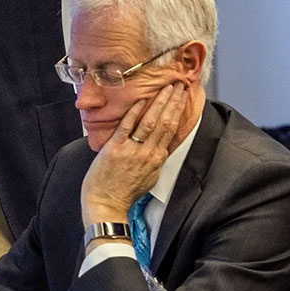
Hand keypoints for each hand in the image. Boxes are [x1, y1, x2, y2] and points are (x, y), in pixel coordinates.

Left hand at [81, 83, 187, 226]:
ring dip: (159, 103)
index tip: (182, 98)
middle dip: (173, 102)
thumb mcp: (149, 177)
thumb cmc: (125, 192)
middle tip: (179, 86)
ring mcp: (132, 150)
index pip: (172, 130)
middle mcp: (147, 153)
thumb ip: (155, 159)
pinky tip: (141, 99)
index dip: (178, 112)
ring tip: (166, 88)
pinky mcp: (115, 148)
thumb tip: (161, 145)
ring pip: (150, 122)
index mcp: (156, 159)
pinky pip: (127, 126)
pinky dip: (134, 112)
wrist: (107, 204)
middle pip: (165, 123)